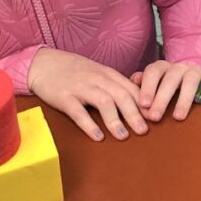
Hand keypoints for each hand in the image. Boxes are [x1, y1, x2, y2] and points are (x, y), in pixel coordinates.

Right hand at [28, 48, 145, 141]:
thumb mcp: (99, 74)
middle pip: (121, 96)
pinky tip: (97, 137)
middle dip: (134, 114)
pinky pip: (78, 111)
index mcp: (108, 75)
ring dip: (115, 120)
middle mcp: (97, 79)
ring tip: (123, 137)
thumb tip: (139, 103)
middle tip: (144, 131)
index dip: (145, 103)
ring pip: (103, 102)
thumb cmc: (75, 72)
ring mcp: (81, 87)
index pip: (131, 89)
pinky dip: (89, 124)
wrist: (44, 63)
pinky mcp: (64, 97)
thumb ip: (116, 86)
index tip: (155, 117)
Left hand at [131, 61, 200, 121]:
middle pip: (170, 79)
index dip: (148, 88)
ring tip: (177, 117)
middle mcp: (178, 67)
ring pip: (190, 80)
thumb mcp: (152, 85)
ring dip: (183, 99)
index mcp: (162, 67)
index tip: (144, 105)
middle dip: (162, 98)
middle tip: (155, 117)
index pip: (153, 72)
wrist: (188, 76)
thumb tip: (134, 80)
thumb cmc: (165, 86)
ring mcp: (195, 70)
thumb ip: (142, 84)